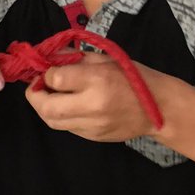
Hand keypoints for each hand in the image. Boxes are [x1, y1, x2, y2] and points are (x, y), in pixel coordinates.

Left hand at [25, 53, 162, 142]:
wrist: (160, 108)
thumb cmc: (133, 78)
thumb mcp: (105, 58)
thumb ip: (74, 58)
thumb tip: (47, 57)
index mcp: (98, 80)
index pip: (56, 78)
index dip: (46, 73)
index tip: (49, 69)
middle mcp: (93, 106)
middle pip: (47, 107)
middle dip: (34, 95)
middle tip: (37, 86)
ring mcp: (93, 126)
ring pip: (53, 121)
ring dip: (44, 107)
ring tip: (49, 95)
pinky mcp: (93, 137)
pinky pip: (67, 127)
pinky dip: (60, 116)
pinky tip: (67, 106)